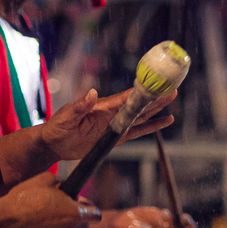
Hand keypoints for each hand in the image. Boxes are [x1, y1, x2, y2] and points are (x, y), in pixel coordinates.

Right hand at [0, 171, 82, 227]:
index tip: (81, 205)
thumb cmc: (24, 199)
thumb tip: (62, 185)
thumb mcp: (44, 179)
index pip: (95, 214)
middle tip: (50, 207)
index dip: (88, 208)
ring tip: (38, 219)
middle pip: (75, 224)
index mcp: (75, 213)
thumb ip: (59, 182)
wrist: (4, 221)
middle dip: (67, 216)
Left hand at [37, 87, 176, 163]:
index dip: (140, 92)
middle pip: (138, 104)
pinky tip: (164, 122)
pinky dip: (151, 127)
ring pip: (141, 116)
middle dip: (155, 97)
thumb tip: (92, 93)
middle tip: (172, 87)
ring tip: (172, 99)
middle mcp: (112, 113)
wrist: (54, 143)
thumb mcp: (66, 116)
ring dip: (156, 109)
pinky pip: (137, 132)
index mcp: (102, 106)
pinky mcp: (116, 138)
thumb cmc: (57, 126)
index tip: (155, 84)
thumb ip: (80, 106)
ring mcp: (115, 125)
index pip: (125, 98)